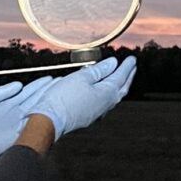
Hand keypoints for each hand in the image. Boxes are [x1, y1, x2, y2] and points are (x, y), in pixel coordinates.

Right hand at [21, 54, 137, 138]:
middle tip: (131, 68)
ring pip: (114, 98)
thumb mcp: (81, 77)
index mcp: (107, 93)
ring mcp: (97, 113)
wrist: (48, 121)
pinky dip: (108, 95)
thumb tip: (112, 63)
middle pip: (121, 88)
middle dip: (127, 77)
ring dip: (119, 87)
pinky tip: (103, 94)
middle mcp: (105, 105)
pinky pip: (104, 104)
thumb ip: (98, 70)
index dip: (126, 66)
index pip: (121, 76)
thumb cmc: (62, 98)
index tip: (132, 59)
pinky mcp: (88, 118)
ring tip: (120, 80)